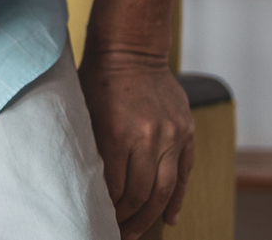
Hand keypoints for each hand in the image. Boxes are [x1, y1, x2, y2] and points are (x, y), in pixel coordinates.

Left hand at [77, 52, 193, 238]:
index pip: (113, 187)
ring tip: (137, 231)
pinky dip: (177, 199)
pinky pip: (184, 174)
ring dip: (150, 216)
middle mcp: (147, 137)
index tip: (99, 219)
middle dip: (127, 218)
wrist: (131, 49)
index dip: (106, 208)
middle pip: (140, 194)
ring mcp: (171, 136)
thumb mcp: (85, 113)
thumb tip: (92, 188)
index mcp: (116, 134)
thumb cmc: (99, 80)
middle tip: (117, 231)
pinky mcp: (187, 132)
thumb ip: (93, 149)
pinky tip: (169, 218)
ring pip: (164, 190)